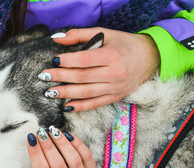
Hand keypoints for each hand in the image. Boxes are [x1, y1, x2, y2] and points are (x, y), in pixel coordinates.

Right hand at [13, 127, 95, 167]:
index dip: (36, 154)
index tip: (31, 138)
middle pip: (58, 165)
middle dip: (49, 146)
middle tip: (41, 132)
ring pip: (74, 160)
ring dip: (63, 143)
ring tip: (53, 131)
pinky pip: (87, 157)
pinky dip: (78, 144)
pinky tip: (67, 135)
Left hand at [41, 27, 159, 111]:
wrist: (149, 58)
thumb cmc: (124, 44)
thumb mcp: (105, 34)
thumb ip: (80, 35)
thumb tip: (56, 39)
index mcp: (112, 56)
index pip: (85, 60)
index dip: (67, 61)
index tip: (53, 60)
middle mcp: (114, 74)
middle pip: (83, 77)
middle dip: (61, 77)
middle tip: (44, 76)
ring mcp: (115, 88)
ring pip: (87, 93)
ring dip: (66, 94)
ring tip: (49, 93)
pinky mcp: (115, 97)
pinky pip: (95, 104)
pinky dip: (80, 107)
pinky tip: (66, 107)